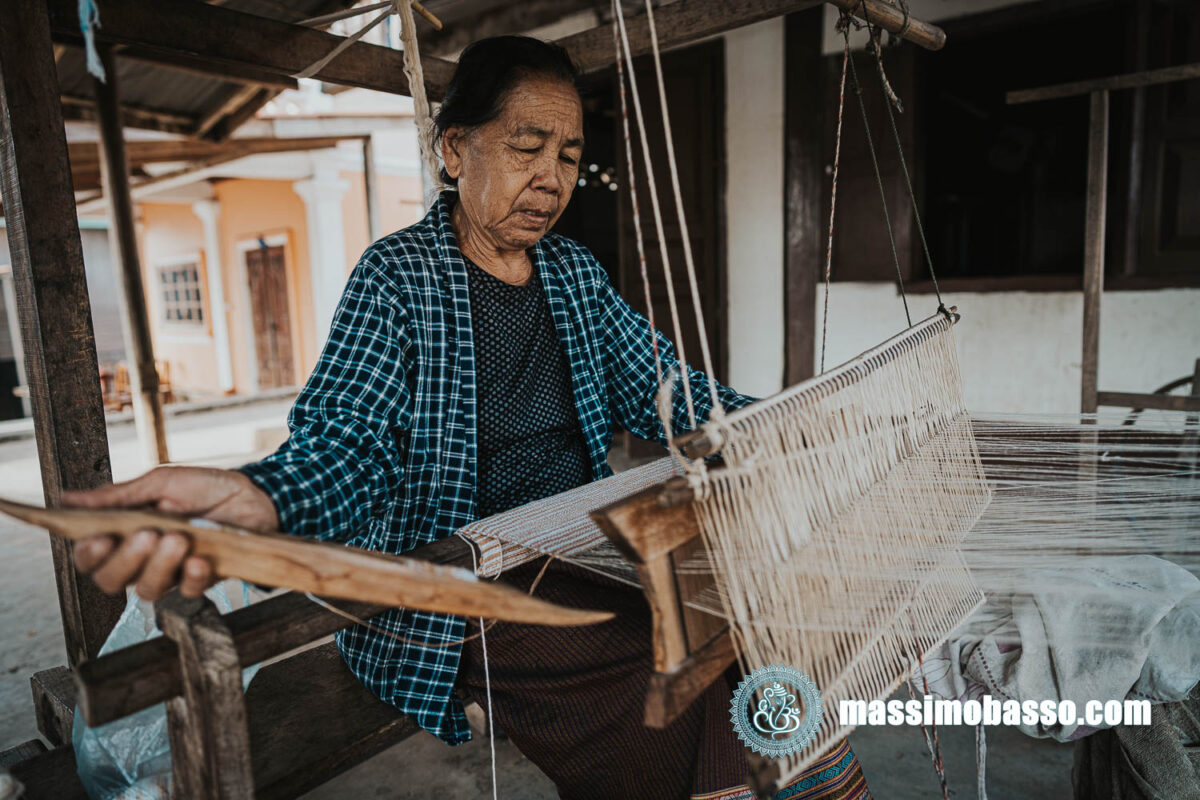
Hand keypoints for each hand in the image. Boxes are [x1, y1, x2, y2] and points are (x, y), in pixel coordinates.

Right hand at [62, 467, 279, 600]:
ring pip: (147, 590)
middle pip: (111, 580)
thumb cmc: (205, 488)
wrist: (256, 495)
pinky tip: (201, 559)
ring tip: (179, 540)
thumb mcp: (162, 482)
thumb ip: (119, 496)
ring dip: (159, 566)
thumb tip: (67, 499)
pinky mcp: (201, 581)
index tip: (100, 538)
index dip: (89, 554)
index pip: (91, 557)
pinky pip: (187, 592)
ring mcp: (171, 572)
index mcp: (125, 533)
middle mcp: (142, 559)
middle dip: (125, 561)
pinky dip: (192, 576)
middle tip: (148, 535)